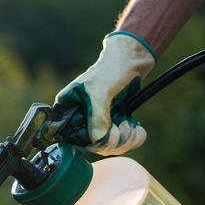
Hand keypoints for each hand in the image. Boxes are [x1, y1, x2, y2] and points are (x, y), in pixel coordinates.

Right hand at [54, 31, 156, 155]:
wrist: (133, 59)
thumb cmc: (111, 69)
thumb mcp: (100, 92)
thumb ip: (97, 117)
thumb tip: (98, 141)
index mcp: (67, 108)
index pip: (70, 136)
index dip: (88, 142)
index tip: (103, 138)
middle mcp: (80, 118)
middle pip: (92, 145)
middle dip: (111, 141)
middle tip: (122, 128)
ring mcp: (97, 122)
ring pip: (108, 146)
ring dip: (124, 139)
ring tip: (131, 124)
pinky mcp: (113, 124)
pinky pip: (120, 142)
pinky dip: (131, 138)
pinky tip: (137, 128)